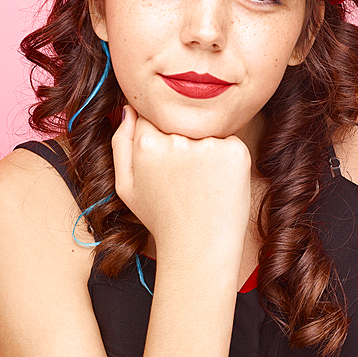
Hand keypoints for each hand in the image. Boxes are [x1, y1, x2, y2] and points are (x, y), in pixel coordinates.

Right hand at [111, 105, 252, 253]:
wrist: (199, 247)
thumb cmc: (162, 218)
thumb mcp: (126, 186)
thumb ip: (121, 143)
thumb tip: (129, 109)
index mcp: (147, 144)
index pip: (152, 117)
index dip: (159, 138)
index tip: (166, 161)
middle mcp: (178, 139)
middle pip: (180, 122)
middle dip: (182, 141)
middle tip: (185, 177)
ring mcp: (209, 144)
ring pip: (205, 131)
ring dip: (204, 149)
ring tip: (201, 184)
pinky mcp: (236, 151)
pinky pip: (228, 142)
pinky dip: (225, 159)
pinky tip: (218, 184)